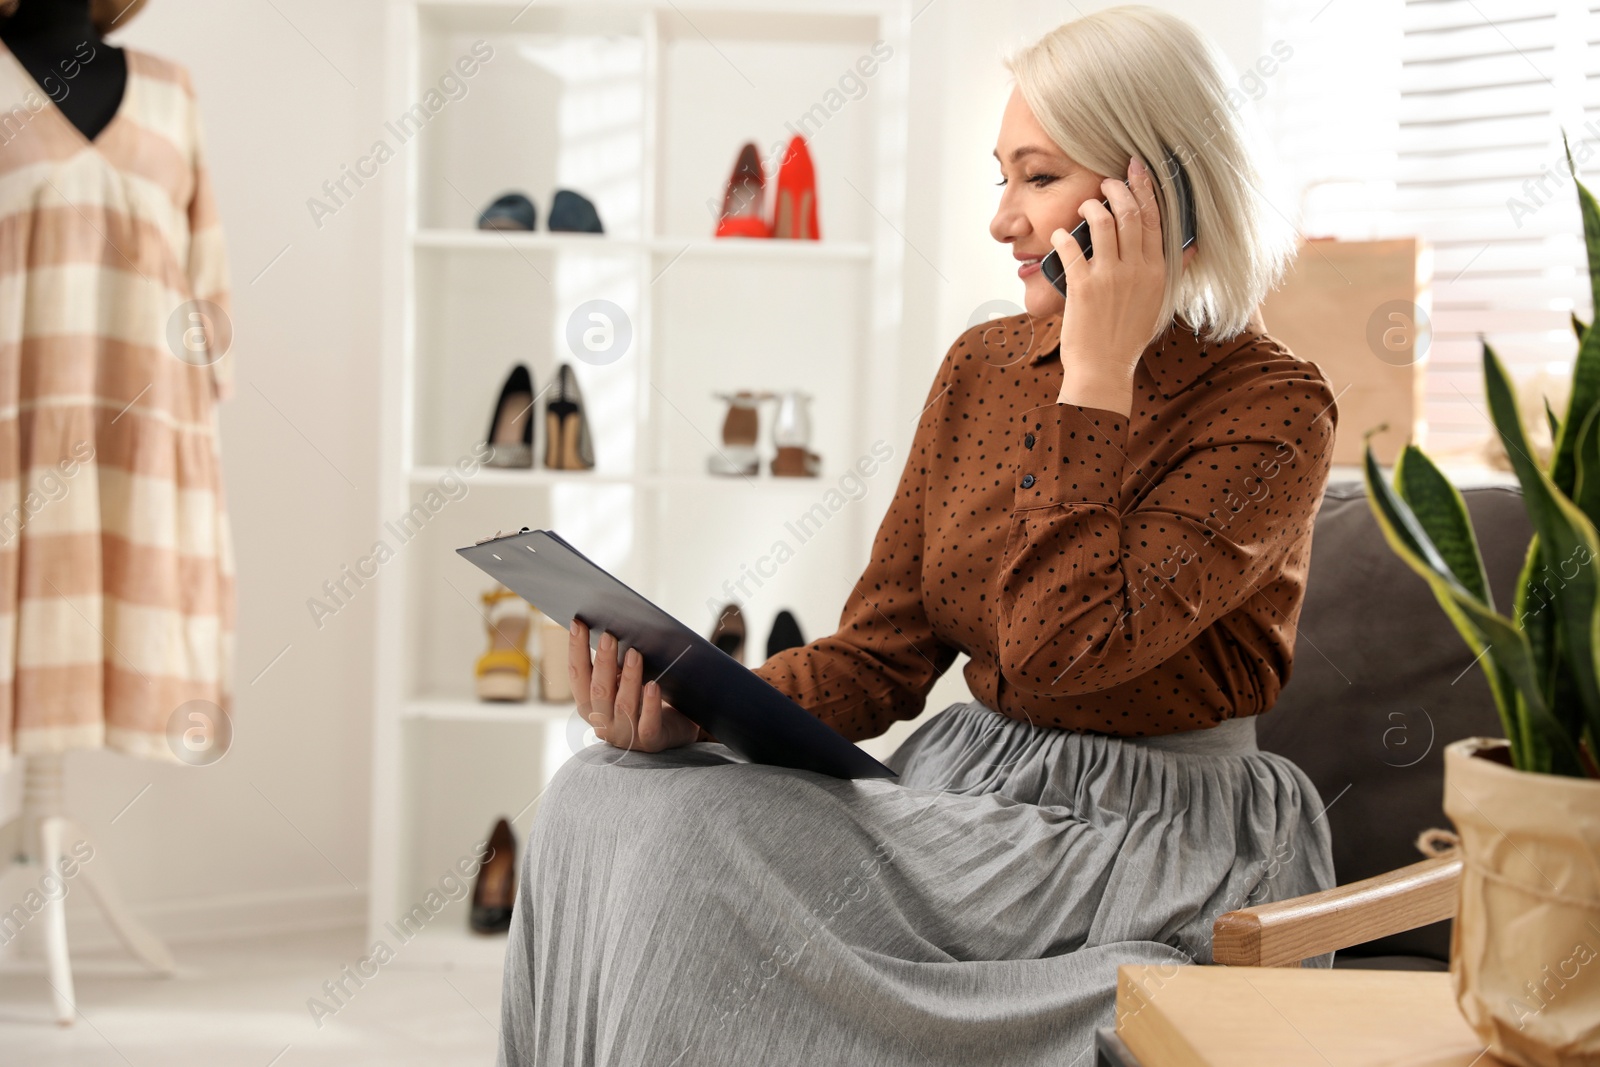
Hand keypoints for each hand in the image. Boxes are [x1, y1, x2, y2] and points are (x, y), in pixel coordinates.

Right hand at [569, 620, 700, 751]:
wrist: (674, 730)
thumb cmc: (644, 699)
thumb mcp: (624, 681)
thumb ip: (614, 664)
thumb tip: (611, 632)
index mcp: (590, 704)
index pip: (577, 676)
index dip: (575, 650)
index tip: (577, 623)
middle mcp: (603, 722)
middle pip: (599, 691)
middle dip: (602, 661)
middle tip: (609, 635)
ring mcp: (626, 735)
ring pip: (623, 706)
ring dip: (628, 678)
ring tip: (635, 653)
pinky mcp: (650, 742)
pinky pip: (648, 724)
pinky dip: (650, 704)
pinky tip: (653, 685)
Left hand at [1049, 156, 1195, 414]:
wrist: (1104, 369)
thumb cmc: (1127, 337)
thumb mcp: (1158, 303)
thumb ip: (1173, 273)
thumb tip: (1192, 249)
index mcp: (1157, 271)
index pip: (1155, 218)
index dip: (1145, 188)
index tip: (1135, 168)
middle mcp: (1136, 270)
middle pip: (1130, 213)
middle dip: (1117, 188)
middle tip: (1105, 182)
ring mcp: (1109, 277)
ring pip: (1102, 223)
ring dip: (1090, 206)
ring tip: (1083, 206)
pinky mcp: (1083, 287)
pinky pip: (1071, 248)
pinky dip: (1063, 236)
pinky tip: (1059, 235)